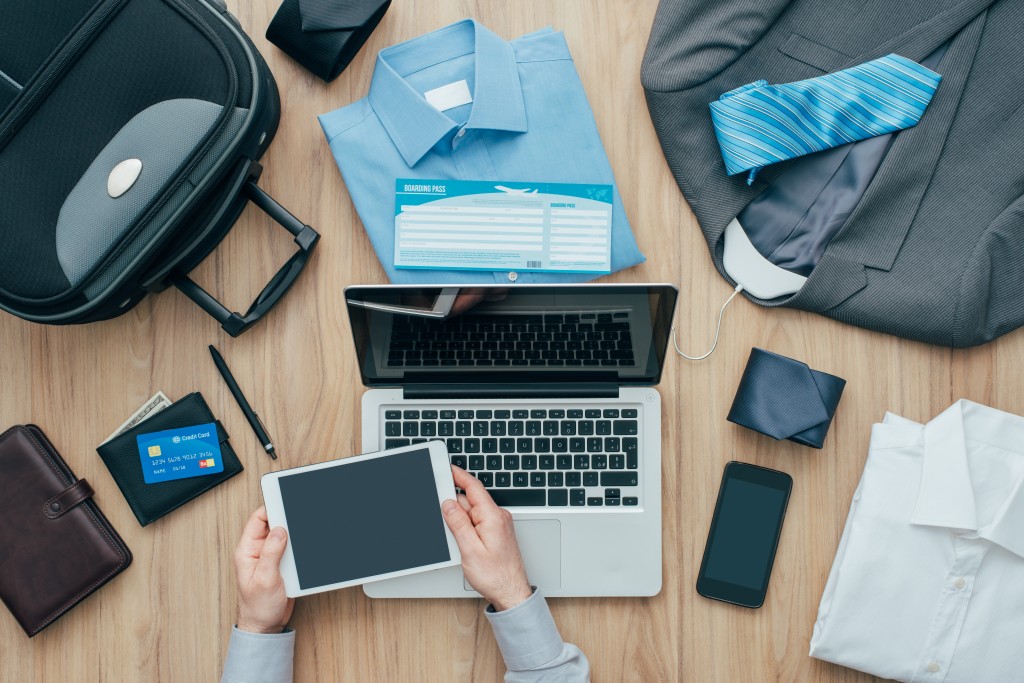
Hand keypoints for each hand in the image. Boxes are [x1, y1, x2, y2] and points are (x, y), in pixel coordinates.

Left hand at [232, 506, 294, 633]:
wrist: (265, 626)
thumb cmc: (257, 608)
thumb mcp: (264, 579)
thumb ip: (271, 553)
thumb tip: (279, 530)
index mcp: (246, 551)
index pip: (256, 520)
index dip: (270, 508)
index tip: (283, 500)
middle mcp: (257, 552)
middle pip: (272, 525)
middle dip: (285, 519)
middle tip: (297, 516)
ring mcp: (269, 558)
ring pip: (284, 536)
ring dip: (293, 535)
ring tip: (302, 534)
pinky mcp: (280, 565)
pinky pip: (291, 549)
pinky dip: (298, 547)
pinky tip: (303, 549)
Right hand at [442, 466, 532, 610]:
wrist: (511, 593)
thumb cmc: (496, 576)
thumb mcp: (470, 550)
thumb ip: (458, 524)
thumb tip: (448, 504)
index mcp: (493, 517)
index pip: (473, 487)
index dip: (459, 476)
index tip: (446, 469)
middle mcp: (498, 517)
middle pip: (469, 500)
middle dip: (454, 505)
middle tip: (441, 515)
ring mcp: (497, 525)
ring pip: (471, 513)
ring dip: (459, 520)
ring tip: (458, 541)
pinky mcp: (495, 533)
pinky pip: (477, 522)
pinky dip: (466, 527)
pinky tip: (463, 541)